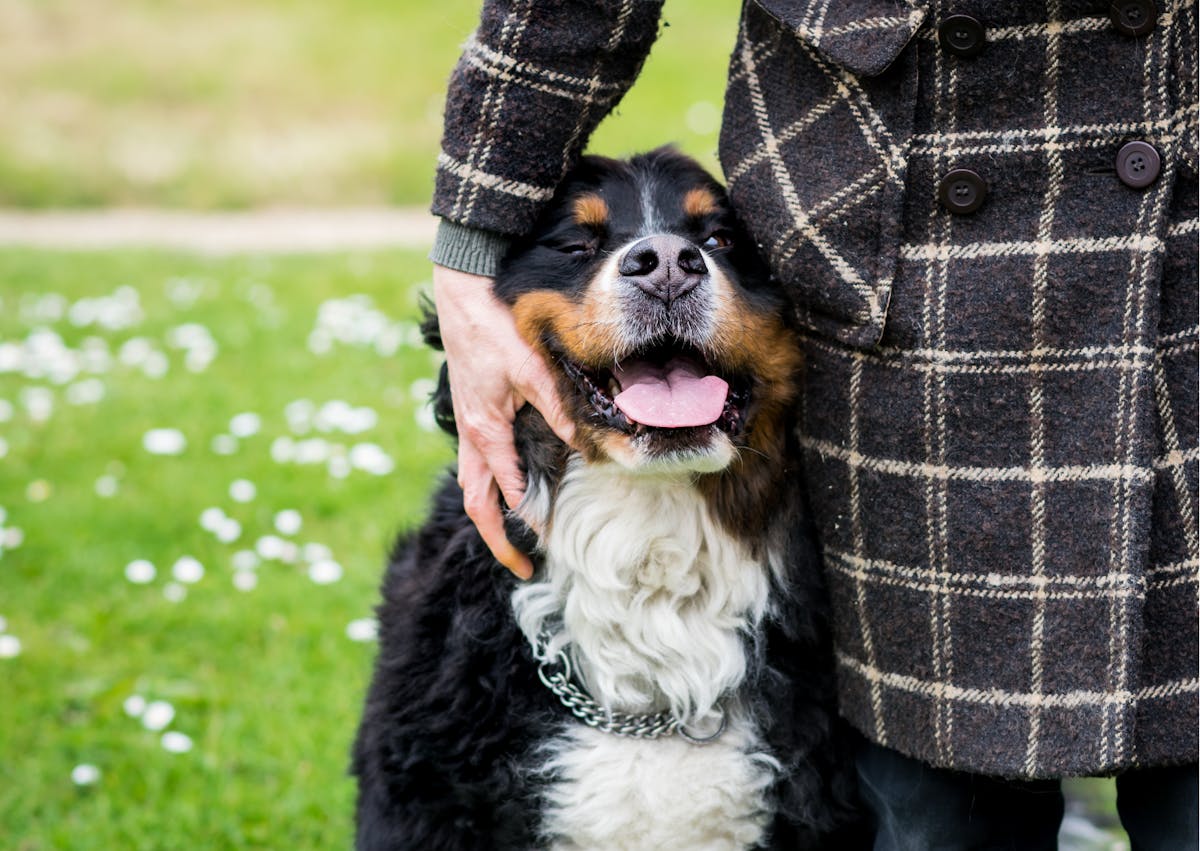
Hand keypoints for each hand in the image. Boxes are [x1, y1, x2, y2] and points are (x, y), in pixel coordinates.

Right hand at [431, 265, 575, 578]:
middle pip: (478, 503)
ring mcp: (467, 427)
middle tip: (524, 567)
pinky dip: (489, 485)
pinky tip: (510, 488)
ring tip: (511, 540)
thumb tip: (588, 441)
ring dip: (490, 515)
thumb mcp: (531, 369)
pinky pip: (475, 463)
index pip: (505, 492)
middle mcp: (471, 436)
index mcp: (484, 431)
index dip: (527, 520)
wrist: (461, 295)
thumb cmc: (494, 329)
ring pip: (473, 485)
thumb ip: (558, 407)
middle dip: (497, 540)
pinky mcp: (472, 414)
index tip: (550, 541)